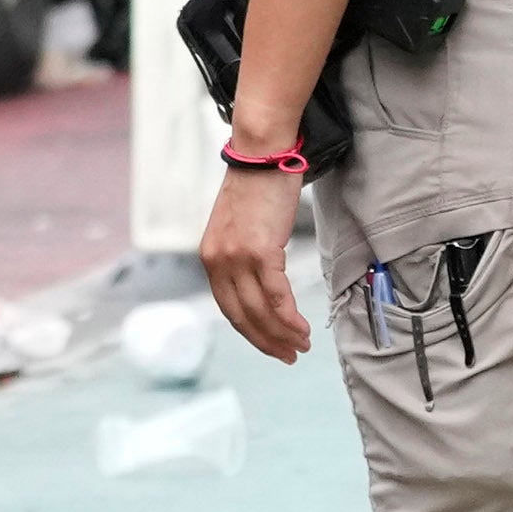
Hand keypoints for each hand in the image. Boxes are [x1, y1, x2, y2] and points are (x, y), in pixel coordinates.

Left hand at [199, 163, 311, 363]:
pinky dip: (289, 317)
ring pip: (259, 310)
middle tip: (289, 355)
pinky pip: (275, 295)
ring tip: (302, 345)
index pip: (228, 307)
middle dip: (266, 340)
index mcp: (209, 258)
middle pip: (242, 315)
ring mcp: (236, 257)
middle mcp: (217, 261)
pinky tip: (302, 328)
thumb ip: (242, 254)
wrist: (262, 156)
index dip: (251, 332)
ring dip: (282, 333)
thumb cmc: (257, 189)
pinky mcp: (259, 251)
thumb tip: (259, 279)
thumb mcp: (240, 227)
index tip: (271, 346)